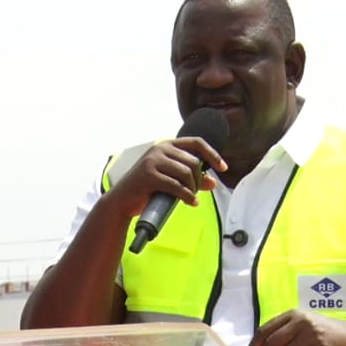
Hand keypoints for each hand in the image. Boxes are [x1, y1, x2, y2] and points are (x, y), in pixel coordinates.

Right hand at [98, 138, 227, 219]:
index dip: (212, 154)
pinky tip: (191, 202)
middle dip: (198, 180)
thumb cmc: (147, 190)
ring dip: (192, 188)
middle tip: (194, 192)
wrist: (122, 201)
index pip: (196, 143)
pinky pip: (176, 186)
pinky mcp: (148, 175)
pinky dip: (187, 196)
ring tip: (190, 197)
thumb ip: (191, 179)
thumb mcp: (171, 181)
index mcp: (166, 146)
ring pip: (187, 173)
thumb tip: (213, 181)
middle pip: (194, 162)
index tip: (223, 167)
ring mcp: (153, 161)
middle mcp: (160, 149)